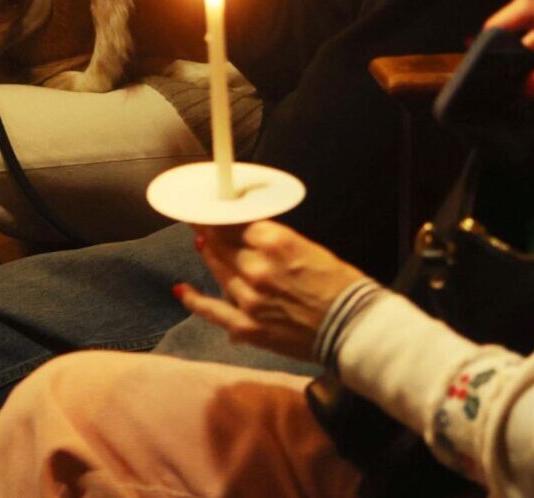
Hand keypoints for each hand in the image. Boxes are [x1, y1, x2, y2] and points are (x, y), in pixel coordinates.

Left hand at [176, 220, 364, 360]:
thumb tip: (246, 230)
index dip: (218, 213)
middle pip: (221, 243)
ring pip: (217, 270)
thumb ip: (272, 239)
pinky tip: (181, 289)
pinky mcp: (248, 327)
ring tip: (200, 241)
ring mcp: (249, 299)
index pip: (233, 222)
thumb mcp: (306, 246)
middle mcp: (257, 268)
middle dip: (209, 229)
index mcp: (275, 242)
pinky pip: (212, 310)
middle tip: (197, 218)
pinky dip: (194, 300)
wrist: (352, 328)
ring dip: (208, 253)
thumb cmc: (338, 283)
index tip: (208, 206)